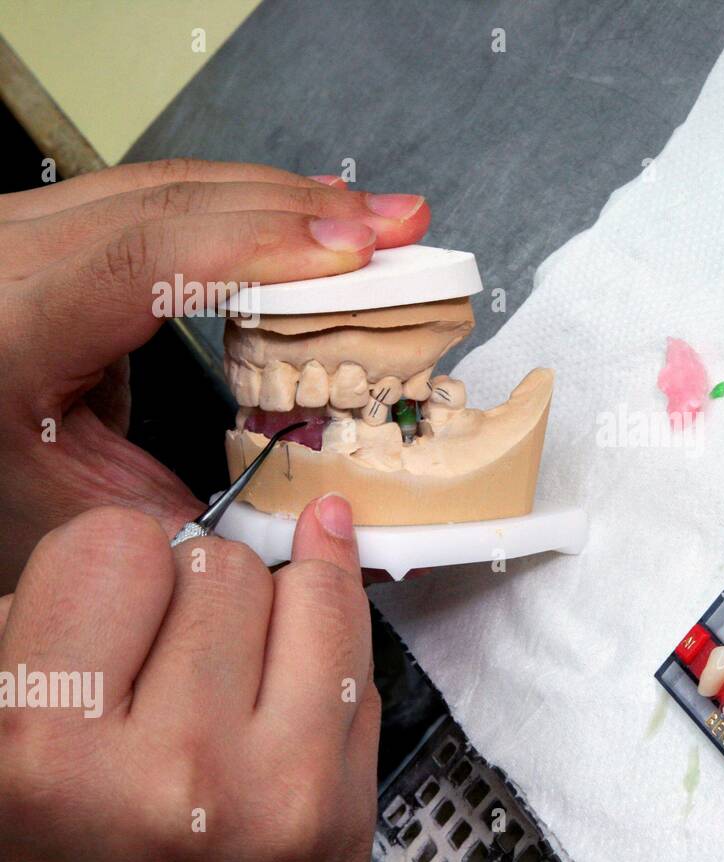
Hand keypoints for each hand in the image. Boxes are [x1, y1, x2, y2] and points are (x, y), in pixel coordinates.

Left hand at [0, 160, 431, 590]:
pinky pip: (163, 192)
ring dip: (287, 199)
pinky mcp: (57, 222)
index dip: (259, 247)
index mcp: (10, 326)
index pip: (146, 258)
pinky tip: (303, 209)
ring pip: (175, 181)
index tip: (352, 257)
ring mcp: (29, 226)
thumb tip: (313, 531)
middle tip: (400, 228)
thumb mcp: (86, 516)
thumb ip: (197, 524)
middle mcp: (11, 255)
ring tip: (376, 220)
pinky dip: (247, 201)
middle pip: (174, 199)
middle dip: (303, 211)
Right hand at [0, 494, 378, 861]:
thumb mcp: (4, 742)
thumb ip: (46, 627)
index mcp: (42, 750)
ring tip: (213, 680)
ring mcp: (277, 792)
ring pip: (302, 588)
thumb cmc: (64, 852)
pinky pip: (358, 645)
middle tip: (155, 664)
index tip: (104, 601)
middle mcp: (173, 774)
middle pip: (215, 564)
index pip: (111, 546)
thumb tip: (140, 531)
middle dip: (184, 596)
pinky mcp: (345, 807)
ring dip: (260, 614)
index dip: (105, 567)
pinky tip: (297, 624)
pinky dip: (327, 624)